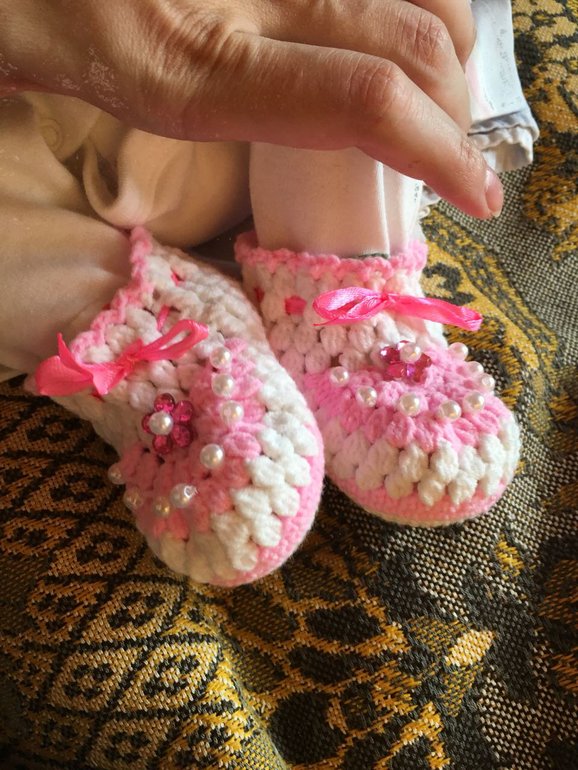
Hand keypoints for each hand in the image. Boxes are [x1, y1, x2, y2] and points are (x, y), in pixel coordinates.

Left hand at [0, 0, 501, 217]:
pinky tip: (389, 33)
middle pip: (412, 40)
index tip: (477, 196)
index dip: (443, 153)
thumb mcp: (96, 91)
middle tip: (452, 152)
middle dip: (456, 107)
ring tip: (431, 97)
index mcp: (190, 64)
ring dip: (443, 48)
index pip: (365, 103)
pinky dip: (402, 3)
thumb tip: (305, 121)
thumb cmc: (18, 17)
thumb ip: (200, 102)